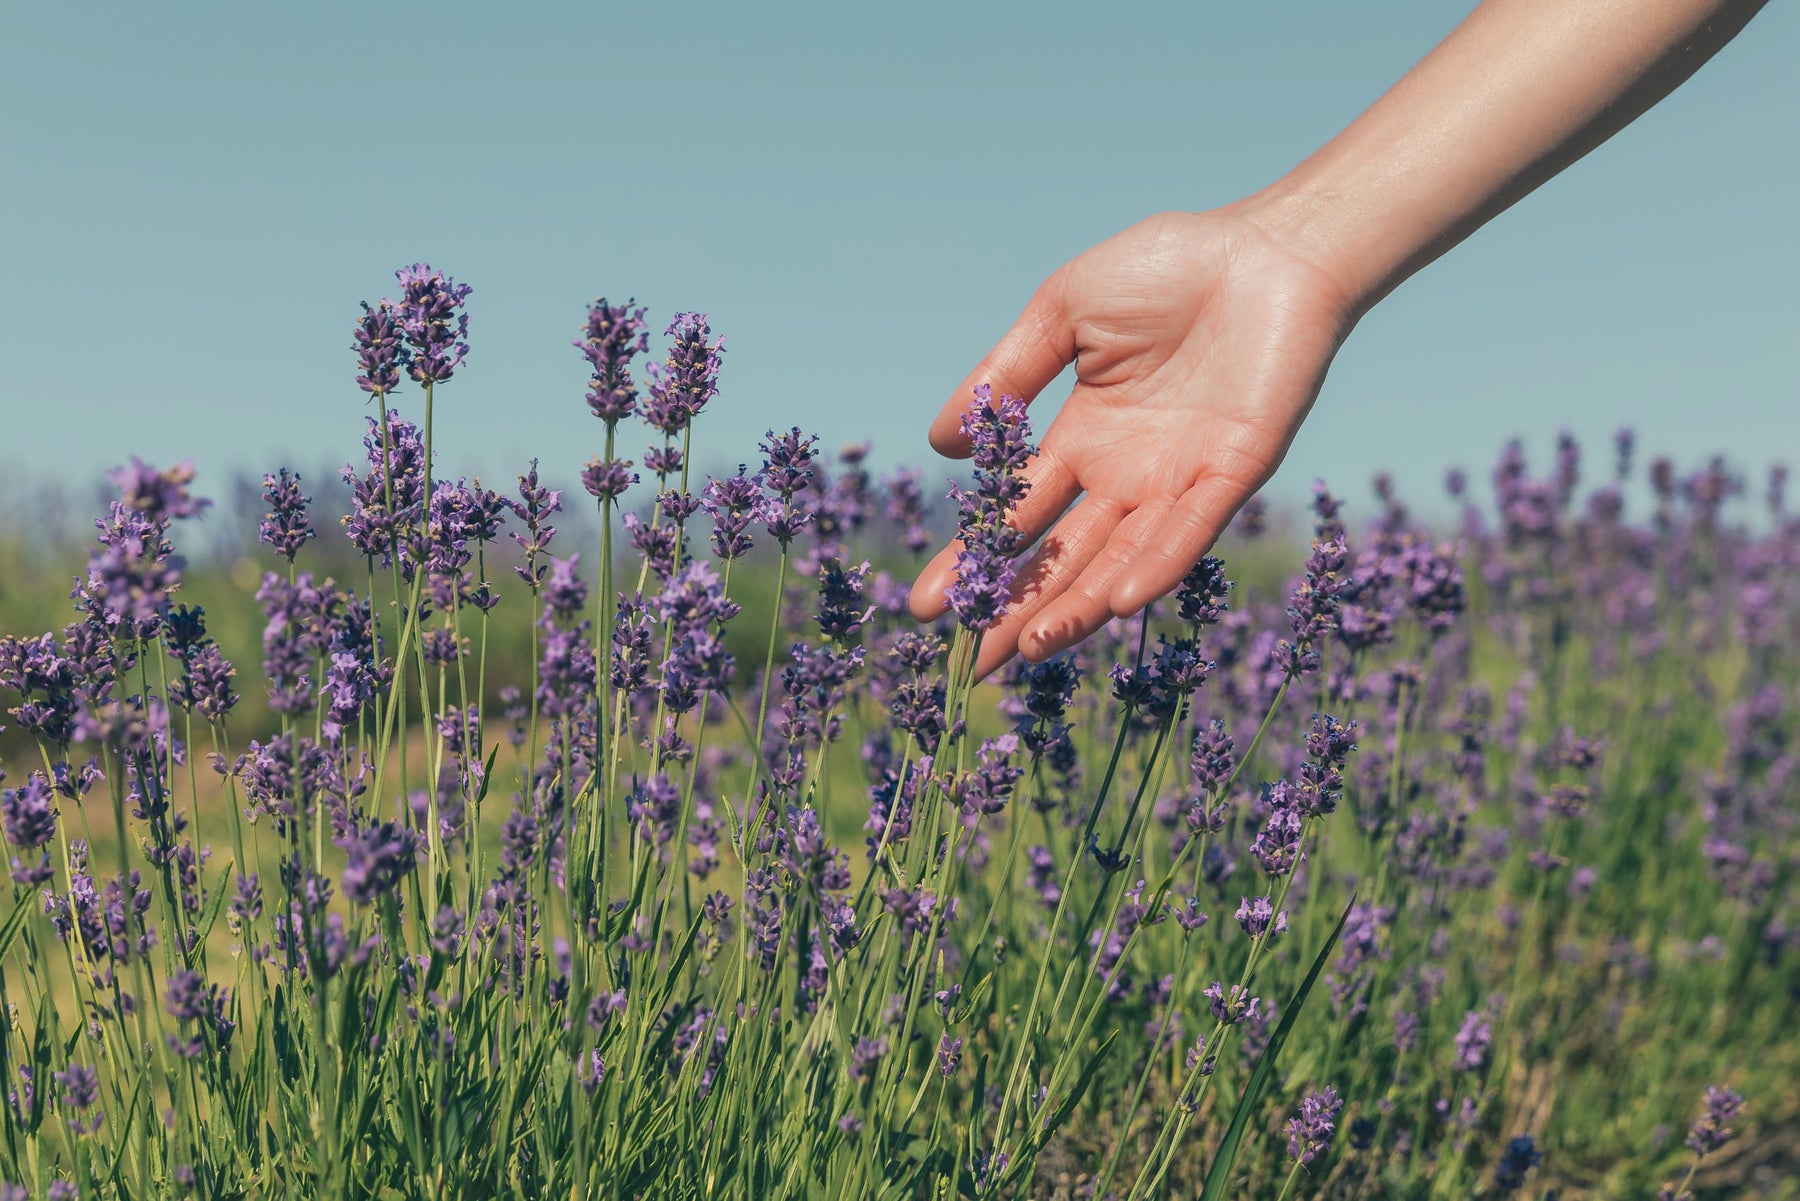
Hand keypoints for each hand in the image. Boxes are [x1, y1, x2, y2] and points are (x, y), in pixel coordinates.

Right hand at [909, 205, 1358, 677]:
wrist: (1269, 249)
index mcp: (1084, 439)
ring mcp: (1181, 480)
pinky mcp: (1236, 473)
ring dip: (1078, 607)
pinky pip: (1191, 530)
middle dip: (1015, 608)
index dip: (974, 561)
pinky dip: (1156, 565)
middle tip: (968, 660)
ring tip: (1030, 647)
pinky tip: (1118, 602)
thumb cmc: (1169, 267)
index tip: (926, 606)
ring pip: (1120, 560)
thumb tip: (941, 444)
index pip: (1018, 516)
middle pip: (1062, 557)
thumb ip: (1006, 375)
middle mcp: (1128, 475)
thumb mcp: (1063, 312)